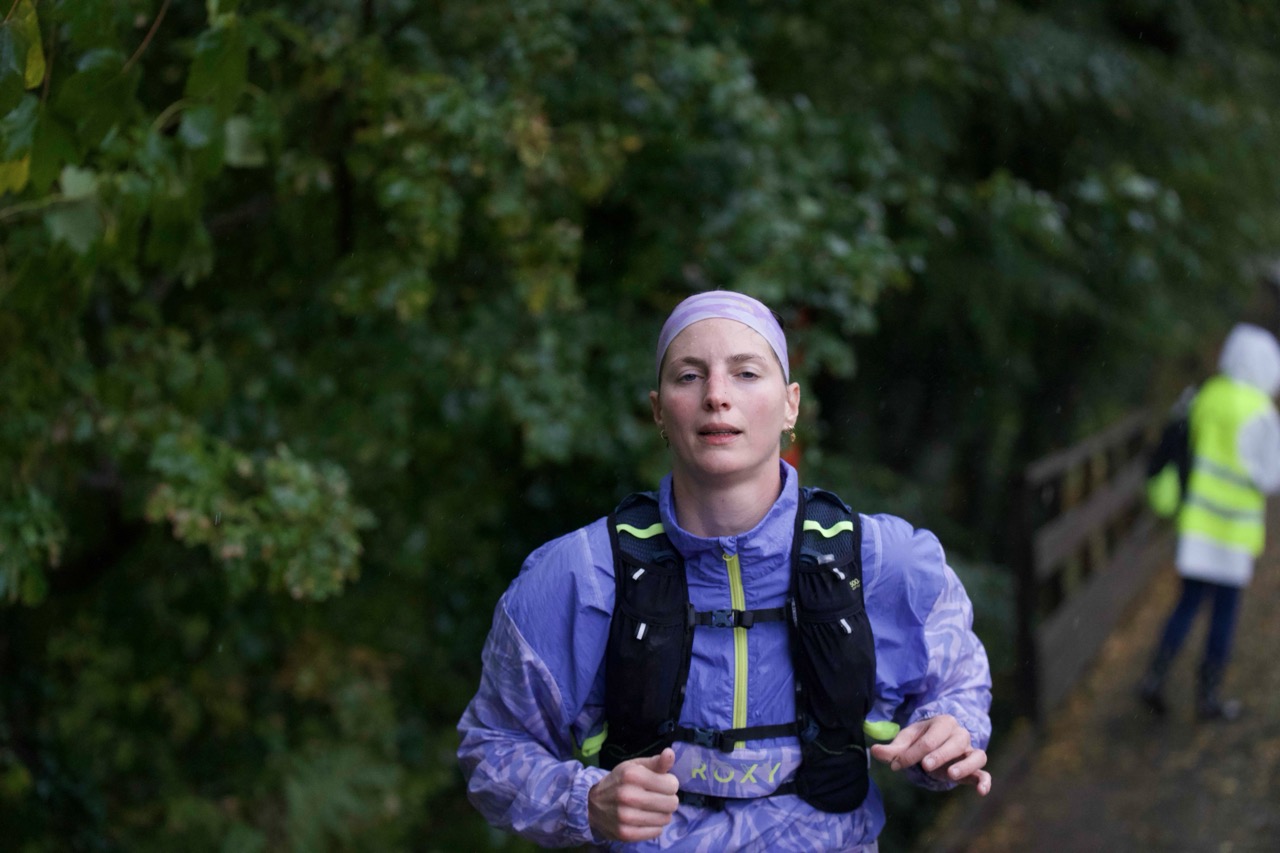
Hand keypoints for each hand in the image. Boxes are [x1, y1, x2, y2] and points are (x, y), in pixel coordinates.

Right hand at [588, 748, 679, 841]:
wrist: (592, 805)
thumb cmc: (619, 782)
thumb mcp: (635, 766)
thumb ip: (656, 762)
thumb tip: (670, 753)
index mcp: (632, 775)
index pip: (672, 785)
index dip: (670, 784)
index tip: (661, 784)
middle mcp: (628, 796)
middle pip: (671, 803)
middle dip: (668, 799)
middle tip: (658, 797)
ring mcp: (626, 817)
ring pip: (665, 819)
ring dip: (662, 813)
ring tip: (650, 808)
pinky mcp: (626, 834)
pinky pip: (656, 832)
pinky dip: (654, 826)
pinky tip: (644, 819)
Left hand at [869, 715, 991, 795]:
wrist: (938, 745)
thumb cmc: (921, 741)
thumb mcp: (906, 742)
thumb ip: (891, 749)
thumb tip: (874, 751)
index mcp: (942, 722)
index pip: (929, 738)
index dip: (912, 753)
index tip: (896, 765)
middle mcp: (960, 734)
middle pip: (955, 742)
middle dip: (940, 754)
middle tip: (925, 766)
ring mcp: (970, 750)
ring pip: (976, 755)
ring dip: (965, 765)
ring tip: (950, 775)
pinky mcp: (976, 768)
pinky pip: (984, 772)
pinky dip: (985, 781)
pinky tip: (981, 791)